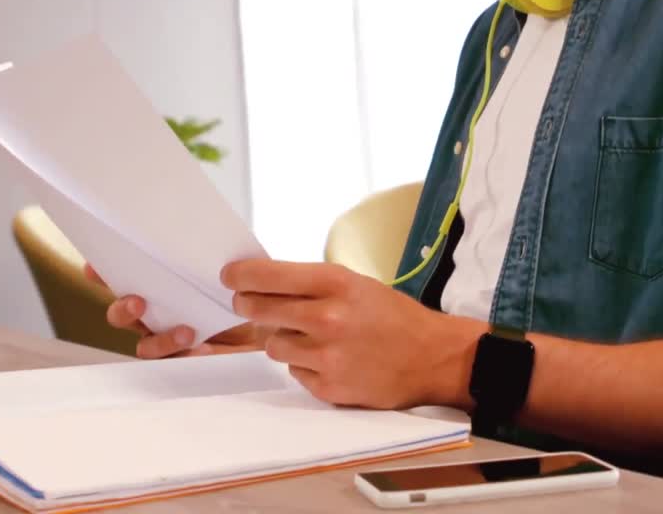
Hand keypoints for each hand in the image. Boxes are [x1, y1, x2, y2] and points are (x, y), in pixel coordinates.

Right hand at [85, 263, 268, 358]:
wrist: (269, 322)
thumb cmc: (243, 290)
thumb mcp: (232, 267)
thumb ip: (214, 256)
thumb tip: (206, 233)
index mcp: (159, 286)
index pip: (123, 278)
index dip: (103, 274)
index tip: (94, 268)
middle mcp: (156, 314)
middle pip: (121, 316)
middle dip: (123, 309)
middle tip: (138, 302)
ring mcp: (169, 339)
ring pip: (145, 347)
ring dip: (160, 340)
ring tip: (186, 332)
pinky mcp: (190, 360)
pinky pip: (179, 364)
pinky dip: (191, 356)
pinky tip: (206, 349)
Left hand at [220, 260, 484, 410]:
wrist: (433, 358)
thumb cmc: (392, 316)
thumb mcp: (355, 284)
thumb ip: (311, 285)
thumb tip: (260, 284)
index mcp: (336, 283)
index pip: (269, 276)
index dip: (241, 275)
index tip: (229, 276)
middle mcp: (327, 317)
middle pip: (259, 310)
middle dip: (249, 305)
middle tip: (248, 303)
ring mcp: (326, 355)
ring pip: (273, 345)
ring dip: (283, 339)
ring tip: (311, 337)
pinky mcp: (328, 387)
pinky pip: (294, 372)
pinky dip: (304, 365)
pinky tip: (329, 360)